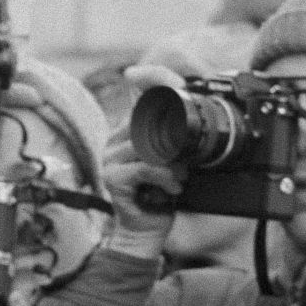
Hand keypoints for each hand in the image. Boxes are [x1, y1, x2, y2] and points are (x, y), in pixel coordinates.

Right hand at [99, 65, 189, 256]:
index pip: (140, 96)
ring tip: (180, 179)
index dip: (147, 79)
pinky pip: (144, 167)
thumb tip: (194, 119)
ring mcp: (111, 157)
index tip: (137, 73)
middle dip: (174, 142)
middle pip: (149, 121)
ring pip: (148, 144)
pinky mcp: (112, 177)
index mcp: (131, 131)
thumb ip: (177, 141)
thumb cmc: (163, 196)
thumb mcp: (176, 162)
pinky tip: (172, 189)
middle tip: (185, 164)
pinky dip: (165, 178)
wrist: (147, 232)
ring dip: (173, 163)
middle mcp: (117, 140)